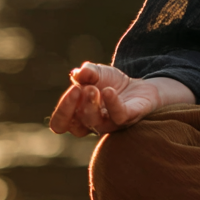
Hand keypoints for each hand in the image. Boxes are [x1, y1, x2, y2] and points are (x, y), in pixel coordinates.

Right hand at [49, 62, 192, 137]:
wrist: (140, 86)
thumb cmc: (111, 83)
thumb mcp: (96, 73)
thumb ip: (86, 72)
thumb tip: (77, 73)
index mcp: (78, 116)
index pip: (60, 124)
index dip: (62, 110)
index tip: (72, 89)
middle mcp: (92, 124)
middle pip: (75, 127)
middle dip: (74, 106)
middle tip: (82, 88)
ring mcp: (111, 124)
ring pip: (95, 123)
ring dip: (91, 105)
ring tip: (94, 88)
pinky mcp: (129, 118)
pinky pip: (119, 117)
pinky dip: (113, 104)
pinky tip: (109, 91)